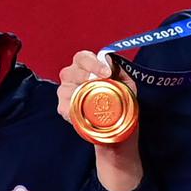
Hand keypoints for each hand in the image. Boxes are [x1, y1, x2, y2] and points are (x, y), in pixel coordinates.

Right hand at [57, 51, 142, 190]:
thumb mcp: (126, 85)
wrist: (118, 132)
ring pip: (65, 88)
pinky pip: (64, 107)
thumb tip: (112, 61)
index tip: (106, 72)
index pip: (83, 57)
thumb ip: (120, 71)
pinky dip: (74, 110)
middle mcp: (73, 76)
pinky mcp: (63, 109)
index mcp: (88, 67)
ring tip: (95, 100)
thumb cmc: (122, 104)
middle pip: (72, 71)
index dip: (93, 63)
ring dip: (81, 93)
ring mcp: (65, 92)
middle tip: (103, 84)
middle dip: (88, 76)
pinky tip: (84, 114)